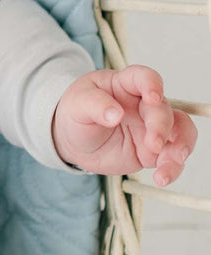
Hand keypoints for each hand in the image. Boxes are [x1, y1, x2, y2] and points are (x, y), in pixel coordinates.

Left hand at [52, 64, 197, 185]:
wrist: (74, 142)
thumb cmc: (76, 113)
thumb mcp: (77, 104)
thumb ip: (94, 105)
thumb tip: (114, 113)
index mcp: (124, 84)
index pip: (144, 77)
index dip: (153, 84)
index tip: (153, 98)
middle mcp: (143, 104)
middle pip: (163, 109)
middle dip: (162, 126)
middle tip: (153, 144)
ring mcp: (151, 127)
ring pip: (180, 131)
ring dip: (180, 146)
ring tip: (167, 163)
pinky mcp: (154, 150)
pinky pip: (172, 157)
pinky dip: (173, 168)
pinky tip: (162, 178)